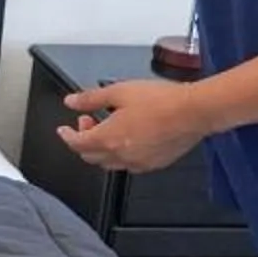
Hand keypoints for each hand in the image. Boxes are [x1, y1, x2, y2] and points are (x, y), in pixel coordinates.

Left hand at [58, 77, 215, 172]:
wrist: (193, 112)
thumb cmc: (161, 101)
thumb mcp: (119, 91)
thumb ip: (91, 98)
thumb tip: (72, 101)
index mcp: (108, 138)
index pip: (77, 143)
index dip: (67, 136)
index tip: (64, 130)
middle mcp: (121, 156)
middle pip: (90, 156)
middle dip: (84, 139)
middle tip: (89, 122)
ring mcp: (138, 163)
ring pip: (109, 163)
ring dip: (102, 148)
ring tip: (109, 127)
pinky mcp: (154, 164)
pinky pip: (129, 165)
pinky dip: (121, 154)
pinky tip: (129, 138)